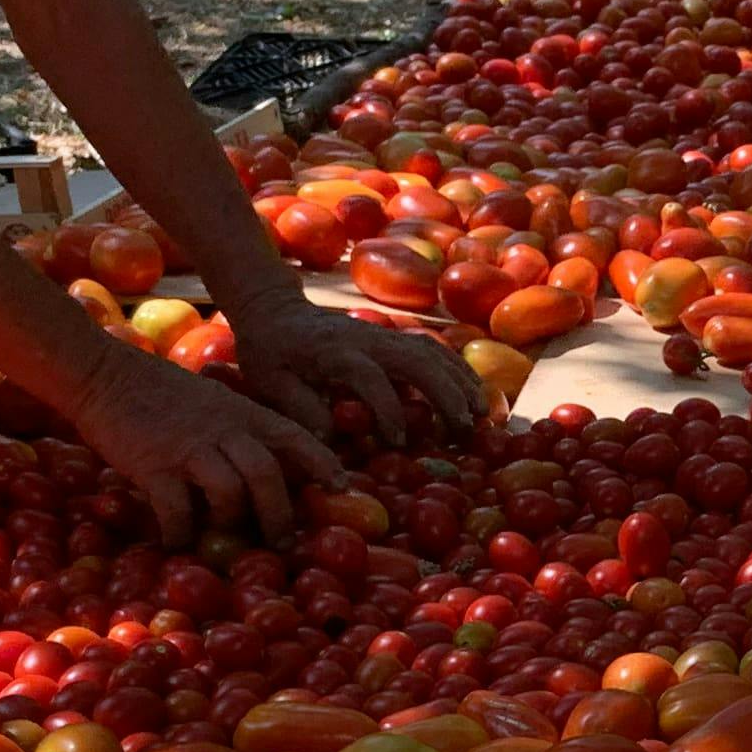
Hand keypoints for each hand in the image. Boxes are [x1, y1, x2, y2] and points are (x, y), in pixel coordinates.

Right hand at [72, 356, 335, 541]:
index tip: (342, 487)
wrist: (102, 372)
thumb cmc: (156, 391)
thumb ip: (238, 427)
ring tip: (226, 540)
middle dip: (280, 514)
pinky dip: (182, 534)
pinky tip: (178, 542)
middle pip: (267, 474)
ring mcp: (188, 448)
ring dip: (232, 523)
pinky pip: (178, 511)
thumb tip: (264, 465)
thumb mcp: (212, 400)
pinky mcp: (154, 466)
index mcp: (241, 411)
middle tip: (282, 543)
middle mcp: (222, 428)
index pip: (294, 435)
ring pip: (230, 493)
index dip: (322, 462)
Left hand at [236, 298, 483, 445]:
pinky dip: (459, 372)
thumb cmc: (269, 353)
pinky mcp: (393, 337)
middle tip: (465, 432)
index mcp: (333, 351)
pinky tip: (476, 394)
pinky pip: (434, 350)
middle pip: (416, 361)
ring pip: (433, 353)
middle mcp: (366, 339)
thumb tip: (333, 438)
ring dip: (461, 383)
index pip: (369, 377)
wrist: (275, 310)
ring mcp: (384, 335)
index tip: (398, 441)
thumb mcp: (269, 383)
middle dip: (445, 396)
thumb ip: (300, 408)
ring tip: (483, 416)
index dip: (386, 408)